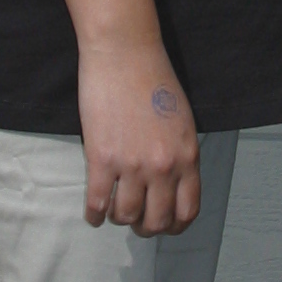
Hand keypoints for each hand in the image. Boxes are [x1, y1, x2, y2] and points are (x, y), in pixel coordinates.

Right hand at [76, 41, 200, 234]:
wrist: (124, 53)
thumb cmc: (154, 79)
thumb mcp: (182, 120)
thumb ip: (180, 154)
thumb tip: (171, 182)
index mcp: (187, 156)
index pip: (188, 210)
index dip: (175, 226)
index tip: (165, 225)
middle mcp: (163, 166)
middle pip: (157, 220)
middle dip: (146, 228)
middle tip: (137, 223)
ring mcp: (132, 164)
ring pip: (126, 216)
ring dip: (119, 220)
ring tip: (113, 213)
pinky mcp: (102, 158)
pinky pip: (97, 202)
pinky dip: (94, 214)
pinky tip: (93, 214)